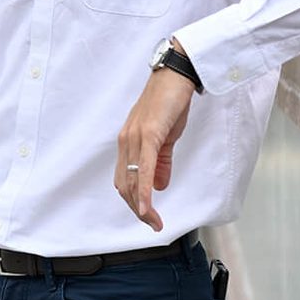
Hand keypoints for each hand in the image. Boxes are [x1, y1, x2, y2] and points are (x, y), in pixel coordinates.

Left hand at [114, 67, 193, 230]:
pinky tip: (146, 205)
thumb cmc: (170, 102)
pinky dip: (143, 189)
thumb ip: (161, 162)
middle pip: (124, 184)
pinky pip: (143, 167)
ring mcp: (135, 137)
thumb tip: (158, 187)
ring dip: (141, 205)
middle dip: (136, 209)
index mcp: (129, 142)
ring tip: (152, 221)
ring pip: (131, 179)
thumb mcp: (166, 137)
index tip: (147, 217)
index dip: (133, 201)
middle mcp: (126, 141)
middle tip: (152, 224)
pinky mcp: (148, 133)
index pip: (124, 179)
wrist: (176, 75)